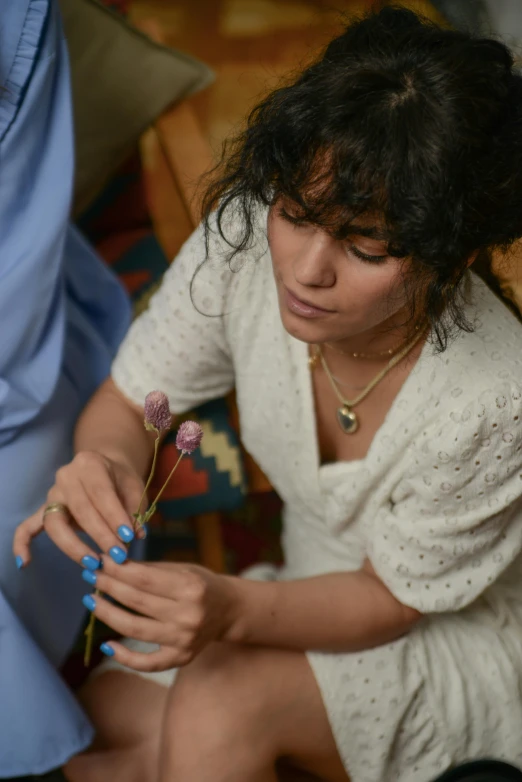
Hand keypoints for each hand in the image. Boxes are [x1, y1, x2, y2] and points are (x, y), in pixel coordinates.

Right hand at [13, 451, 146, 567]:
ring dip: (73, 546)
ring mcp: (52, 494)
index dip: (114, 517)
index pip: (101, 492)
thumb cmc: (121, 480)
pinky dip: (23, 544)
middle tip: (118, 556)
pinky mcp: (44, 510)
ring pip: (55, 522)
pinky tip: (25, 563)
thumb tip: (136, 534)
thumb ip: (135, 510)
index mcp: (90, 464)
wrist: (105, 468)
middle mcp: (66, 477)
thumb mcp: (134, 488)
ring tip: (93, 563)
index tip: (128, 538)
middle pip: (79, 509)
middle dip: (100, 535)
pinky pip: (27, 526)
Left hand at [83, 557, 239, 670]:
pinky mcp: (180, 658)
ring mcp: (184, 640)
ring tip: (91, 601)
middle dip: (109, 587)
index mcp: (191, 587)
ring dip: (107, 614)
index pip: (143, 578)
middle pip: (137, 601)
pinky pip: (146, 662)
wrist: (229, 611)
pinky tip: (107, 644)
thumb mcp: (183, 569)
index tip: (99, 561)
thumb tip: (112, 565)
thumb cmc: (201, 584)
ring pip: (134, 629)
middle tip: (91, 576)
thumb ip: (150, 570)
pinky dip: (124, 656)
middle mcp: (189, 615)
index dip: (117, 570)